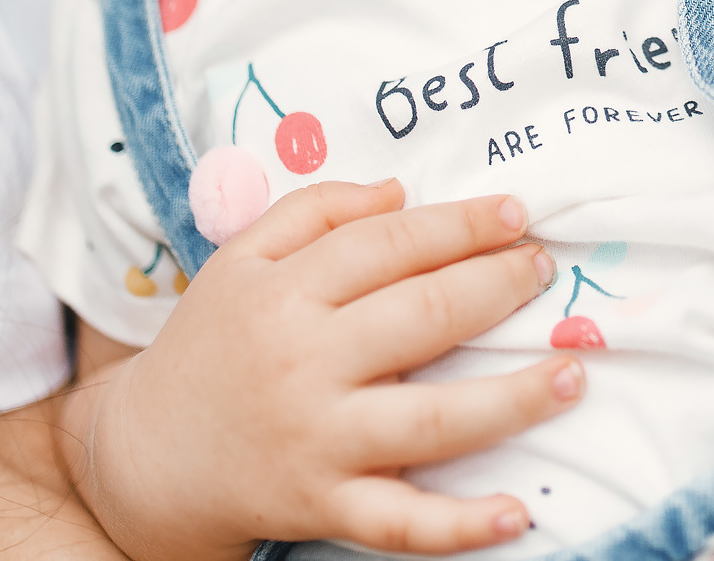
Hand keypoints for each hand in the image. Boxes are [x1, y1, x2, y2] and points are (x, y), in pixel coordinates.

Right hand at [69, 180, 581, 560]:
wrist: (141, 459)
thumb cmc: (212, 346)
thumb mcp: (240, 260)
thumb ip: (316, 209)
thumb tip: (403, 188)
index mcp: (284, 293)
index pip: (390, 246)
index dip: (460, 225)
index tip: (516, 215)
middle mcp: (304, 365)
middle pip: (421, 318)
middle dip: (496, 288)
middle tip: (545, 272)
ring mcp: (318, 441)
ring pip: (430, 422)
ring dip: (511, 399)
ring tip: (572, 375)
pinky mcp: (323, 506)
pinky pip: (401, 522)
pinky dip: (461, 526)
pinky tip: (519, 513)